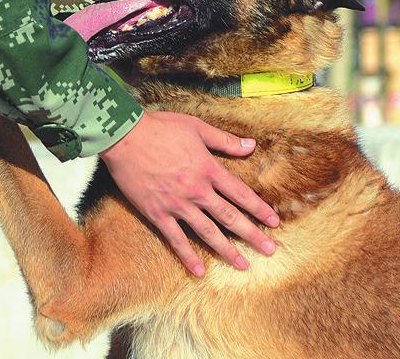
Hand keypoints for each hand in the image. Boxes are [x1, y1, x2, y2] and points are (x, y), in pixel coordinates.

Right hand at [98, 110, 278, 276]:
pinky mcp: (158, 213)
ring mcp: (177, 205)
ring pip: (208, 232)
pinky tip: (200, 271)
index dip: (258, 208)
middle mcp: (197, 191)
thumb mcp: (196, 127)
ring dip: (227, 250)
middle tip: (269, 250)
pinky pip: (176, 239)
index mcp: (208, 169)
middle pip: (230, 217)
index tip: (274, 222)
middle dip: (252, 234)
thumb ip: (224, 140)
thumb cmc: (160, 128)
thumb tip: (251, 145)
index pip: (240, 193)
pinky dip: (188, 256)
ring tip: (243, 265)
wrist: (125, 137)